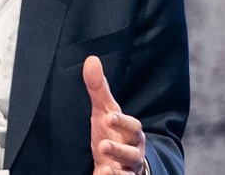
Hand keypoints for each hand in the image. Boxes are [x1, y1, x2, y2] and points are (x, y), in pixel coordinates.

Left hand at [83, 55, 147, 174]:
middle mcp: (133, 152)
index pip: (132, 126)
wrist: (121, 161)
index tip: (108, 117)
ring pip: (127, 173)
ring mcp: (127, 169)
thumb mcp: (104, 111)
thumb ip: (98, 89)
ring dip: (116, 172)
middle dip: (119, 149)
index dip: (122, 122)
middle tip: (103, 145)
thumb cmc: (113, 132)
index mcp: (131, 132)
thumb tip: (91, 60)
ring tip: (103, 169)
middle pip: (132, 152)